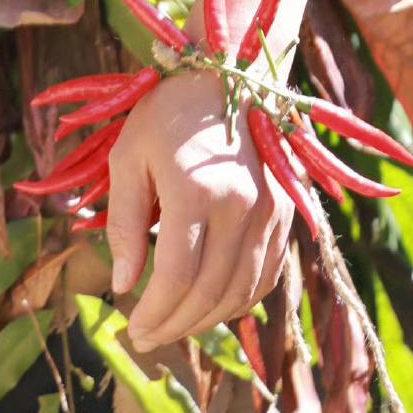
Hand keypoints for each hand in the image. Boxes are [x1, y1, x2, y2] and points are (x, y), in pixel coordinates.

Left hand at [107, 69, 290, 352]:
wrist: (230, 75)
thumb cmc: (167, 113)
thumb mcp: (128, 158)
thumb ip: (125, 223)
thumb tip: (124, 286)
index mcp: (196, 192)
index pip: (176, 277)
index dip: (154, 312)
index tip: (130, 331)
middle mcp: (242, 208)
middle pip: (210, 293)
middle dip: (175, 324)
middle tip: (145, 338)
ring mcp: (272, 214)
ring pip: (241, 292)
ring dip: (206, 320)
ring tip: (172, 326)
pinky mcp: (288, 215)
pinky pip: (267, 276)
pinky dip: (239, 301)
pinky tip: (212, 306)